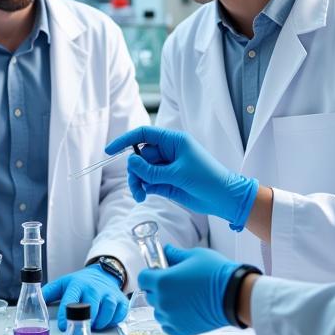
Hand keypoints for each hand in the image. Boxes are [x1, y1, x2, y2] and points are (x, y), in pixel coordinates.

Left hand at [43, 264, 128, 331]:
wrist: (102, 274)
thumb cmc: (81, 282)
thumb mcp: (63, 284)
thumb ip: (48, 292)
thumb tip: (34, 300)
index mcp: (77, 284)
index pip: (71, 299)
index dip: (67, 314)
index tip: (64, 326)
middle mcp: (94, 288)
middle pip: (91, 307)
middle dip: (85, 321)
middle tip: (79, 329)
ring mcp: (109, 294)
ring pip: (107, 312)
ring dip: (99, 323)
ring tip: (92, 325)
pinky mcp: (120, 300)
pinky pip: (119, 315)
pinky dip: (112, 321)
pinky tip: (105, 321)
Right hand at [107, 126, 258, 229]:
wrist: (224, 199)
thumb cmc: (208, 179)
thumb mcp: (178, 174)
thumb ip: (152, 170)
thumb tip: (131, 162)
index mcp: (173, 141)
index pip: (143, 135)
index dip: (125, 141)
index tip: (110, 150)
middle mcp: (168, 152)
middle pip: (140, 156)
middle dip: (134, 170)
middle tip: (136, 184)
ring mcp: (166, 167)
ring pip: (142, 171)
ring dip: (137, 182)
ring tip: (140, 195)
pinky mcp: (166, 182)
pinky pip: (147, 182)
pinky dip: (143, 188)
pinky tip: (144, 196)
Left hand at [138, 243, 239, 334]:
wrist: (234, 296)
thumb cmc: (216, 273)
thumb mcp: (194, 255)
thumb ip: (175, 254)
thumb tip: (166, 250)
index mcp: (162, 281)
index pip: (142, 278)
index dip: (150, 275)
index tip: (159, 273)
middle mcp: (163, 301)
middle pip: (150, 295)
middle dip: (158, 289)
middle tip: (175, 284)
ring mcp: (171, 318)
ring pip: (158, 311)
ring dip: (165, 305)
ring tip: (182, 299)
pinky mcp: (181, 331)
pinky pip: (167, 325)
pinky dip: (172, 319)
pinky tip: (184, 311)